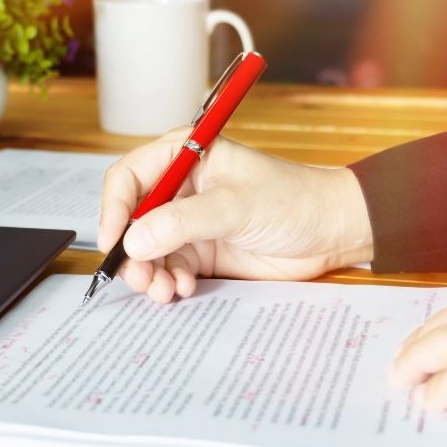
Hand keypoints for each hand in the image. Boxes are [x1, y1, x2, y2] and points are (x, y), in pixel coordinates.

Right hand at [98, 132, 373, 302]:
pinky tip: (183, 289)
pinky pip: (168, 268)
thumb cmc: (293, 200)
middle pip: (131, 220)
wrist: (333, 232)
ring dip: (148, 273)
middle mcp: (179, 188)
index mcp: (183, 156)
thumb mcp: (235, 206)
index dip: (114, 209)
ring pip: (146, 250)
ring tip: (163, 290)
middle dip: (131, 251)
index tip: (113, 241)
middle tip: (139, 277)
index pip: (128, 178)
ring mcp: (187, 221)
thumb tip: (135, 241)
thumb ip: (181, 222)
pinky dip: (169, 282)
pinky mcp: (200, 251)